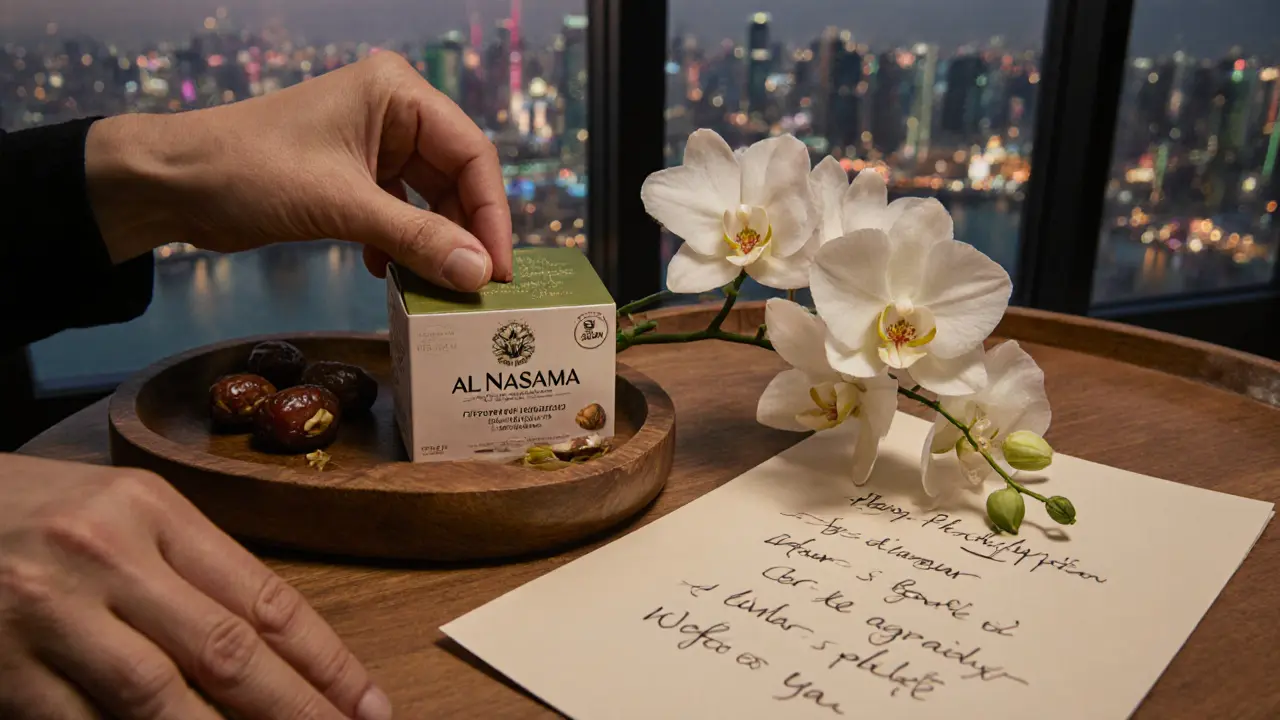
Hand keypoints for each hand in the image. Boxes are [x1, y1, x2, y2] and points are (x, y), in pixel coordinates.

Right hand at [0, 454, 389, 719]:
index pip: (263, 598)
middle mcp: (106, 558)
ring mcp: (49, 616)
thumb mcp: (122, 515)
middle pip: (226, 652)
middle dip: (297, 711)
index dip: (324, 661)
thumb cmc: (33, 513)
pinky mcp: (3, 672)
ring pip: (160, 701)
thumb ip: (192, 572)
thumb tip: (273, 650)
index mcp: (152, 512)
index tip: (367, 706)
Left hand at [85, 51, 512, 291]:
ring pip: (430, 201)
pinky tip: (390, 275)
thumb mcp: (343, 207)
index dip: (491, 214)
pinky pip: (401, 213)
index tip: (499, 268)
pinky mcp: (355, 177)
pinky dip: (402, 245)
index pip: (471, 154)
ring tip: (444, 289)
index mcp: (397, 93)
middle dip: (466, 234)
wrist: (172, 183)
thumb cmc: (250, 171)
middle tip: (480, 288)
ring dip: (435, 245)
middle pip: (457, 178)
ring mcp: (374, 145)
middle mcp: (393, 113)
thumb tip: (479, 273)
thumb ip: (417, 239)